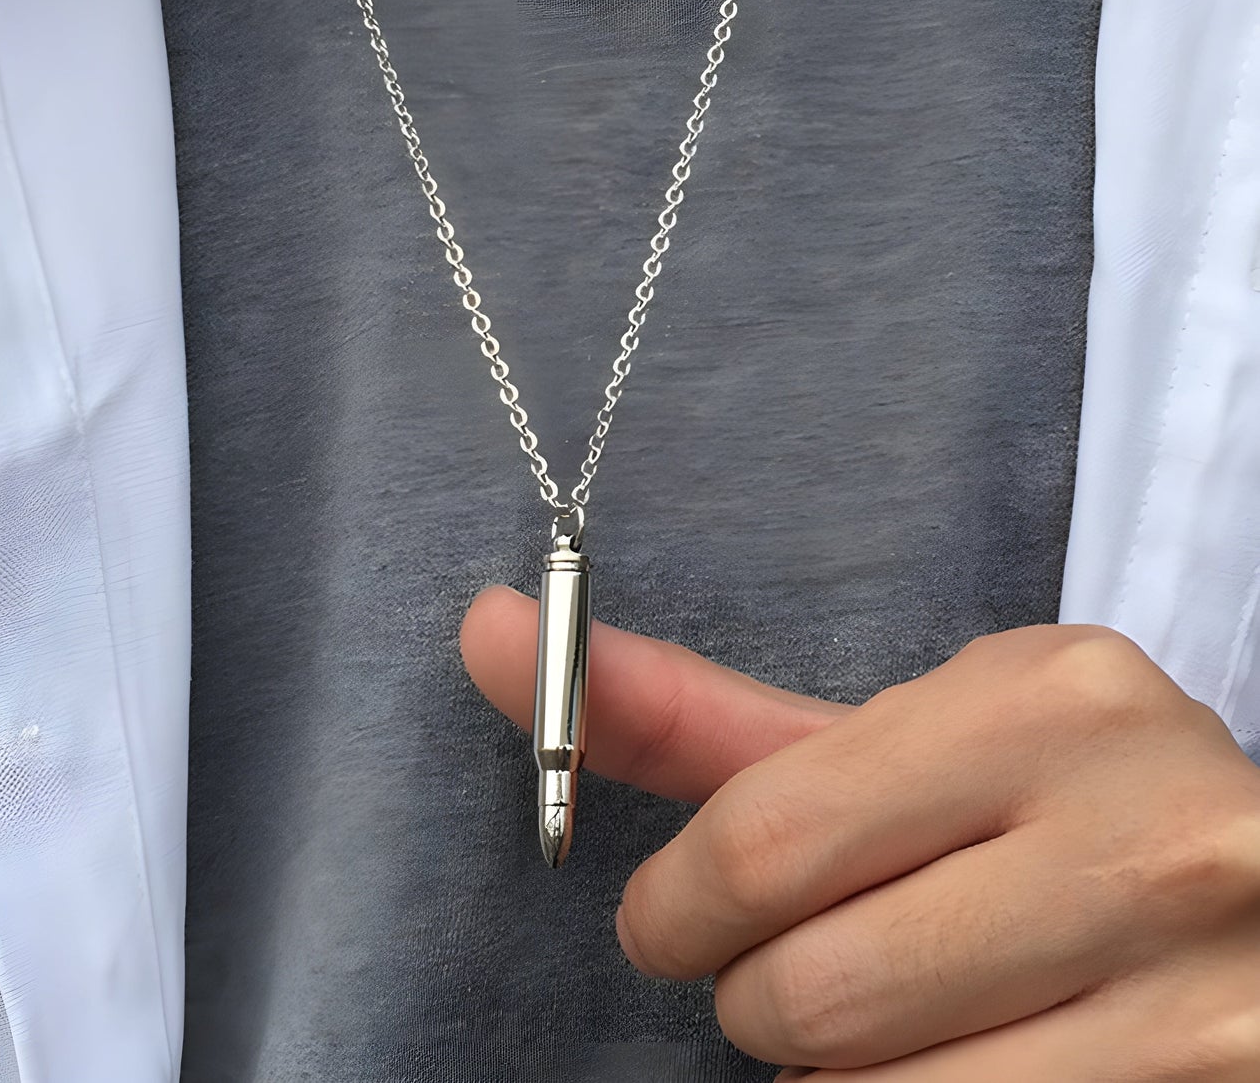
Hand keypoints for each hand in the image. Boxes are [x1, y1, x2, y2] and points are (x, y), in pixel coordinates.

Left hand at [462, 588, 1259, 1079]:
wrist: (1256, 884)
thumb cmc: (1035, 796)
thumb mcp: (892, 737)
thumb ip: (689, 712)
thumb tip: (486, 629)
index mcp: (1040, 699)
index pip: (767, 837)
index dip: (675, 908)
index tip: (663, 924)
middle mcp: (1137, 831)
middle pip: (814, 991)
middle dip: (752, 997)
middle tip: (783, 969)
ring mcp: (1201, 991)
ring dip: (828, 1075)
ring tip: (882, 1010)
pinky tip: (948, 1059)